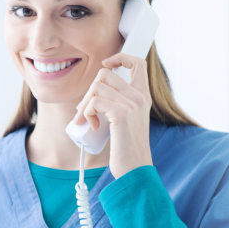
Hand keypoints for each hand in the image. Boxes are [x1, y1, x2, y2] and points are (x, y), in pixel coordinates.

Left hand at [73, 52, 153, 175]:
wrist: (135, 169)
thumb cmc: (126, 148)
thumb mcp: (126, 120)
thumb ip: (118, 103)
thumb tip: (94, 92)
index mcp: (143, 96)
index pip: (138, 62)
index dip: (120, 58)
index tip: (106, 66)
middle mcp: (140, 97)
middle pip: (105, 74)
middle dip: (89, 91)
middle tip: (86, 111)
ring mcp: (132, 104)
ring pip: (97, 86)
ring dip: (85, 104)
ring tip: (88, 120)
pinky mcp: (122, 114)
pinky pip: (95, 102)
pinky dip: (87, 113)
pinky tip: (94, 126)